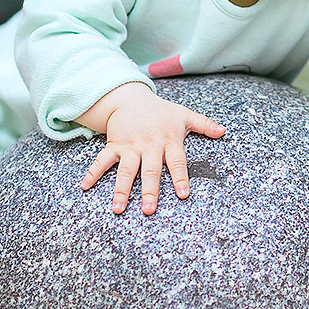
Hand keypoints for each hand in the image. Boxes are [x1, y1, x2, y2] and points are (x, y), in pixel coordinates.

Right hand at [77, 83, 223, 214]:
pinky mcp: (114, 145)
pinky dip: (93, 173)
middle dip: (149, 191)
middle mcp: (149, 146)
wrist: (131, 97)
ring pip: (126, 170)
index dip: (180, 177)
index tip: (183, 195)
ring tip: (119, 208)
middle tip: (148, 210)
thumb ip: (204, 124)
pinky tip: (85, 187)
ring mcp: (130, 146)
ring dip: (121, 190)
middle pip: (150, 171)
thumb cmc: (160, 111)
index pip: (177, 162)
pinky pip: (102, 160)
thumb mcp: (184, 115)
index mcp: (168, 141)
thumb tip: (224, 132)